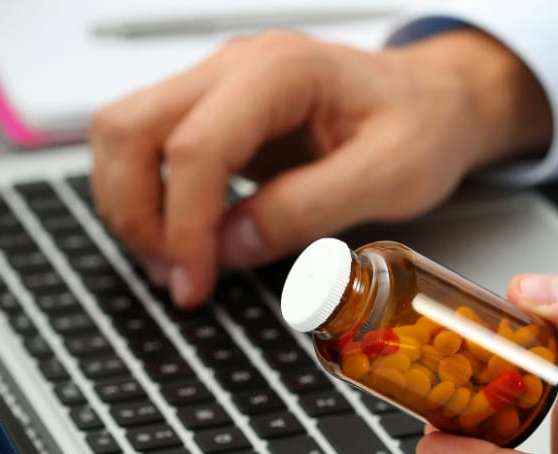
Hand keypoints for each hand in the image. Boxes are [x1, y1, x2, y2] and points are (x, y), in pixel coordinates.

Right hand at [88, 29, 551, 307]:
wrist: (435, 102)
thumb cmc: (422, 127)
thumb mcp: (389, 178)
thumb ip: (309, 210)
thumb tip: (228, 247)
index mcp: (281, 72)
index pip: (195, 147)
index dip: (184, 225)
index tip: (195, 282)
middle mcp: (234, 68)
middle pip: (128, 128)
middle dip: (136, 214)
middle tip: (177, 278)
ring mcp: (216, 86)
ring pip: (122, 134)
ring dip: (131, 207)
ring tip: (177, 267)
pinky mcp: (212, 114)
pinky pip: (147, 149)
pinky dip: (149, 200)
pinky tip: (185, 242)